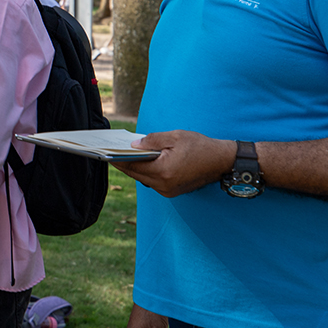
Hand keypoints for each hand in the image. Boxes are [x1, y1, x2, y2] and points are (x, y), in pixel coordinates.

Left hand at [112, 130, 235, 197]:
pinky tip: (140, 161)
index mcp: (163, 171)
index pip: (133, 166)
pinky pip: (152, 181)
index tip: (105, 153)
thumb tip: (133, 146)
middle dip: (123, 163)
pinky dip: (146, 171)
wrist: (222, 161)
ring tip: (122, 155)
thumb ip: (152, 140)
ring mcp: (168, 190)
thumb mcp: (175, 136)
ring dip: (135, 168)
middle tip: (110, 153)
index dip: (118, 159)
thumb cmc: (200, 147)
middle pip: (136, 174)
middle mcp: (164, 185)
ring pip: (143, 179)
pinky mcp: (172, 191)